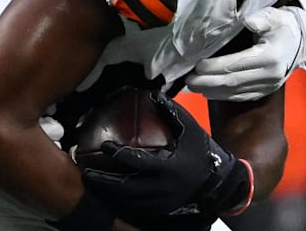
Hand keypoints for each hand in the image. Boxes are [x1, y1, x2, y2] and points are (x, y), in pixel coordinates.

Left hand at [80, 92, 250, 221]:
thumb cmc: (203, 153)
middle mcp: (161, 187)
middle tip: (86, 171)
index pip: (136, 161)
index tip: (104, 146)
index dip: (117, 154)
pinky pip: (134, 210)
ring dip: (107, 193)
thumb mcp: (189, 129)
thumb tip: (153, 94)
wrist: (219, 184)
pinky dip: (119, 202)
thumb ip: (170, 112)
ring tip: (91, 181)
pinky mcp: (160, 211)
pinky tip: (108, 194)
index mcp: (167, 166)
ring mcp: (160, 202)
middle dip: (103, 180)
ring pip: (127, 201)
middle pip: (124, 187)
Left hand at [185, 6, 305, 101]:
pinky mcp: (266, 92)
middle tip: (188, 79)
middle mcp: (270, 75)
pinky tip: (209, 92)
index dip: (215, 67)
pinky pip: (242, 96)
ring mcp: (268, 86)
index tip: (197, 65)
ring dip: (212, 90)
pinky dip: (224, 95)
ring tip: (193, 86)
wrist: (300, 42)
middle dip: (208, 82)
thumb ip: (261, 18)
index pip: (237, 64)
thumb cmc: (283, 26)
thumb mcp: (275, 16)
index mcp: (270, 56)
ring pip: (236, 92)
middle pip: (233, 81)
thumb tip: (247, 21)